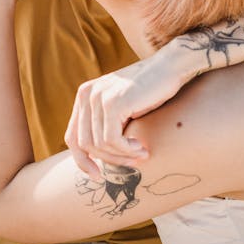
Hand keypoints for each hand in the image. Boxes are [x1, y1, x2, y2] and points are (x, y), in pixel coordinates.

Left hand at [65, 51, 184, 176]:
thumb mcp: (121, 108)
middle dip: (108, 160)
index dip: (81, 160)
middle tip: (132, 163)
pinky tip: (142, 146)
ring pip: (99, 145)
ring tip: (141, 153)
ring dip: (122, 156)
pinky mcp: (113, 103)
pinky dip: (127, 150)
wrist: (170, 67)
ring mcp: (98, 97)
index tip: (98, 175)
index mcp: (84, 96)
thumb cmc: (151, 91)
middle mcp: (86, 94)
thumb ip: (105, 125)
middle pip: (84, 144)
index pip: (72, 136)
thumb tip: (94, 159)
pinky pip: (112, 140)